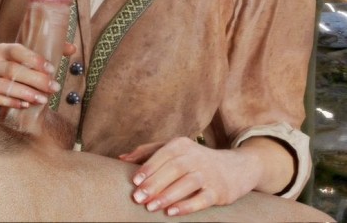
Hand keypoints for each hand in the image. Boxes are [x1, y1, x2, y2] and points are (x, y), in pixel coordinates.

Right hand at [0, 42, 74, 108]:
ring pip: (2, 86)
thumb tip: (72, 48)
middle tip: (54, 88)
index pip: (17, 50)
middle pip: (12, 70)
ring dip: (24, 93)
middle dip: (35, 80)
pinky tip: (24, 105)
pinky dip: (8, 102)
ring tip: (43, 100)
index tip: (52, 68)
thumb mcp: (27, 54)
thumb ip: (49, 50)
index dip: (34, 59)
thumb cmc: (15, 64)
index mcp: (3, 49)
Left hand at [120, 137, 259, 216]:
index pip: (163, 154)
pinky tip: (171, 212)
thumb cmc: (194, 159)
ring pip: (187, 183)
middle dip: (154, 184)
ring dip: (167, 196)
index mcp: (181, 144)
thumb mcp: (173, 149)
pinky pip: (202, 199)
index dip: (148, 167)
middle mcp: (196, 156)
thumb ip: (147, 152)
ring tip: (150, 207)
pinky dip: (186, 206)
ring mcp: (209, 174)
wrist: (236, 167)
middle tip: (137, 198)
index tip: (135, 181)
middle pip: (173, 169)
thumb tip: (122, 158)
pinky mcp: (219, 191)